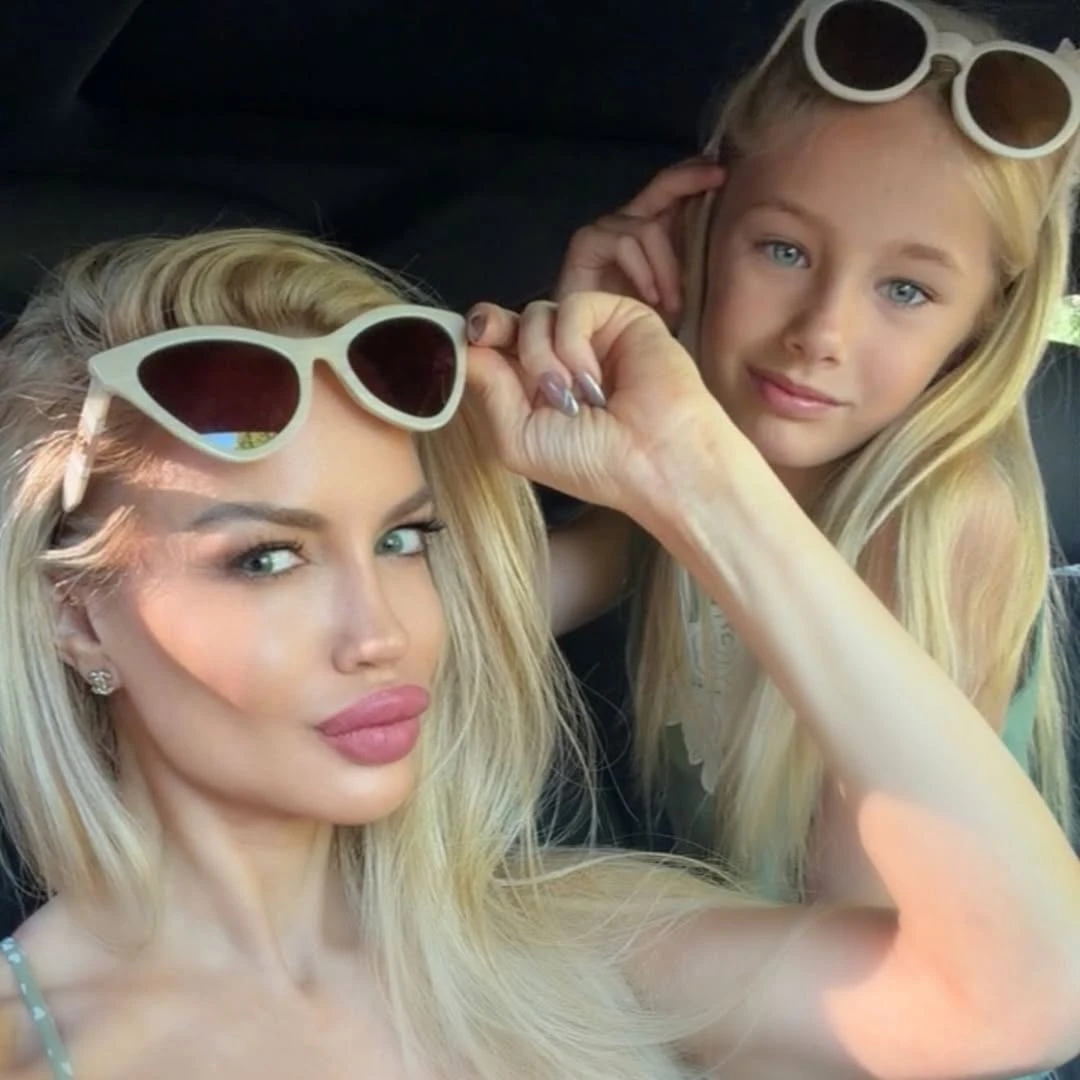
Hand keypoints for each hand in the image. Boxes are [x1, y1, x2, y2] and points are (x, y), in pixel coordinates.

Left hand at [465, 292, 736, 521]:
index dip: (478, 338)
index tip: (470, 341)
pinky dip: (573, 342)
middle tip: (494, 344)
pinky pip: (574, 305)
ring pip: (537, 313)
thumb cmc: (593, 463)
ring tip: (572, 399)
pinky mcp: (620, 316)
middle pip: (511, 320)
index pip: (496, 347)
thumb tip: (462, 346)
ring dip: (542, 357)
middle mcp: (561, 358)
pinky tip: (594, 381)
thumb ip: (488, 390)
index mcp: (535, 388)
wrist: (656, 462)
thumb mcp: (518, 438)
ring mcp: (591, 336)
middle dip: (496, 330)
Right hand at [555, 159, 725, 325]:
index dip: (698, 175)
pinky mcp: (585, 243)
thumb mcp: (680, 294)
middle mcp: (628, 222)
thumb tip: (730, 238)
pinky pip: (624, 244)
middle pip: (663, 185)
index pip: (676, 190)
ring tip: (675, 305)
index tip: (726, 172)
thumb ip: (695, 263)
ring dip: (667, 269)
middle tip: (719, 178)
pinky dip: (642, 272)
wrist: (598, 354)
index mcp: (652, 230)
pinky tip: (650, 297)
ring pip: (647, 228)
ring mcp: (605, 230)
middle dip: (692, 178)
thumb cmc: (640, 328)